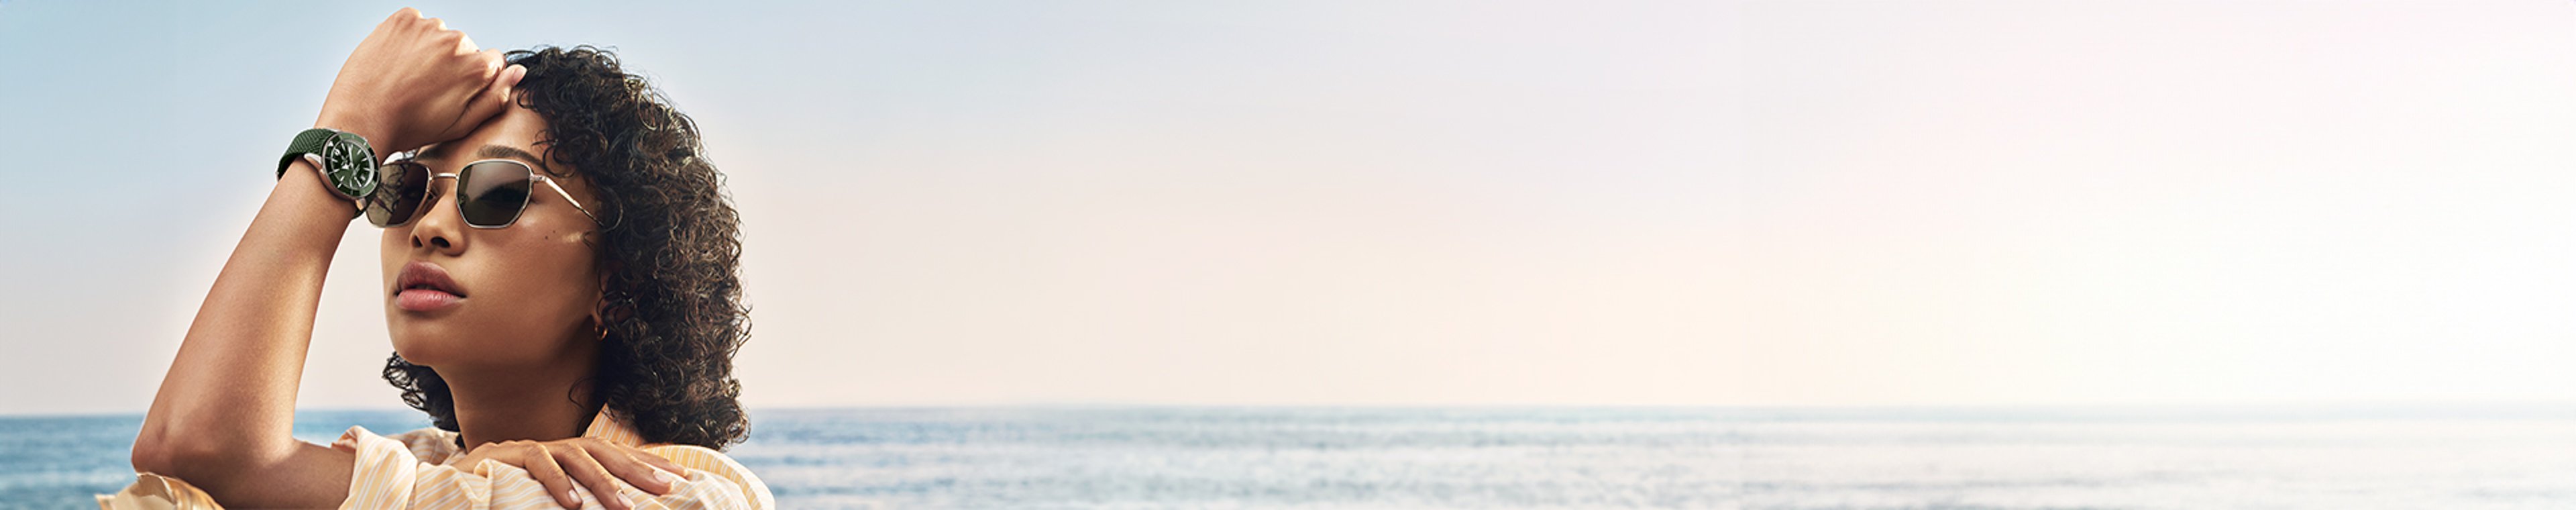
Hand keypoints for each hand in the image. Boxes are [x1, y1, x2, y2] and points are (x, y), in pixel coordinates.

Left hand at [315, 7, 524, 153]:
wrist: (360, 117)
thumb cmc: (410, 126)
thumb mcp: (461, 124)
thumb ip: (496, 97)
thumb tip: (519, 72)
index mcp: (476, 68)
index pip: (493, 61)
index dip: (475, 79)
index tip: (454, 91)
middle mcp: (456, 42)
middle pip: (466, 48)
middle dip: (452, 64)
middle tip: (426, 88)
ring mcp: (427, 27)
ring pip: (440, 35)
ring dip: (430, 49)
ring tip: (408, 75)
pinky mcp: (402, 20)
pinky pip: (416, 23)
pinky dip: (410, 37)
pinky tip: (398, 60)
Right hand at [449, 437, 690, 509]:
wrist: (451, 481)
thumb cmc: (505, 490)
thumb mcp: (551, 495)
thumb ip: (581, 496)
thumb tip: (620, 507)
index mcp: (570, 454)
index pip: (617, 454)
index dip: (649, 463)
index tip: (682, 477)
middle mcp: (556, 446)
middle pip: (605, 452)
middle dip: (638, 470)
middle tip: (667, 490)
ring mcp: (532, 447)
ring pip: (576, 457)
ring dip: (602, 482)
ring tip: (625, 507)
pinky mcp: (506, 454)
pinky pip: (537, 463)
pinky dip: (557, 483)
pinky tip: (574, 504)